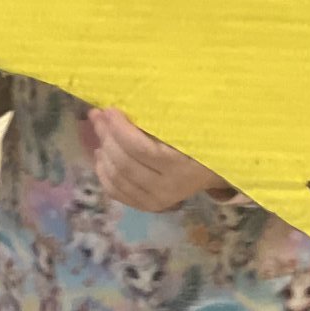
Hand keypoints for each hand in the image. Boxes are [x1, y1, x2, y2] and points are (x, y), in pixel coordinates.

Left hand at [90, 108, 225, 212]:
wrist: (212, 172)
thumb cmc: (199, 141)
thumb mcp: (186, 129)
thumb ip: (159, 121)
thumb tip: (124, 103)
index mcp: (180, 166)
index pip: (139, 148)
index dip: (119, 128)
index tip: (109, 109)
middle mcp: (167, 189)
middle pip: (124, 163)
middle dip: (106, 136)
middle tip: (97, 116)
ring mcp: (156, 201)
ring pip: (117, 178)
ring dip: (103, 152)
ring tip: (99, 132)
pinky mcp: (146, 206)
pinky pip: (116, 192)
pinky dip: (103, 173)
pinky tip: (100, 155)